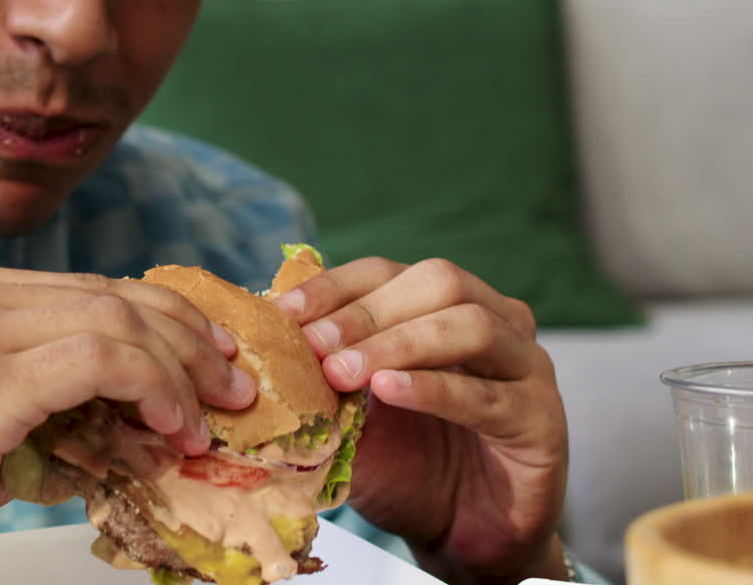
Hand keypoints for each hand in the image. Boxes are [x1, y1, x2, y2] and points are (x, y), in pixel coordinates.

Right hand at [0, 261, 256, 584]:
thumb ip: (57, 400)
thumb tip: (144, 414)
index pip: (92, 288)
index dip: (164, 319)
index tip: (208, 355)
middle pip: (113, 295)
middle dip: (188, 339)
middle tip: (231, 384)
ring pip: (116, 321)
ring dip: (179, 371)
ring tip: (207, 418)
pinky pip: (101, 361)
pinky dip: (153, 390)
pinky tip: (171, 427)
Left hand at [276, 257, 569, 583]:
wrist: (460, 535)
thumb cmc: (405, 464)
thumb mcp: (351, 412)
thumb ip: (323, 373)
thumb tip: (265, 336)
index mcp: (444, 306)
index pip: (388, 272)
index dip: (335, 286)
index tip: (285, 313)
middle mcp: (495, 322)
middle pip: (437, 282)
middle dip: (366, 311)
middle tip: (316, 345)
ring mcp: (526, 367)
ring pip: (470, 326)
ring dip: (398, 344)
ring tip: (344, 372)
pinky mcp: (541, 420)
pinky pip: (487, 394)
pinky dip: (433, 388)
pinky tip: (389, 392)